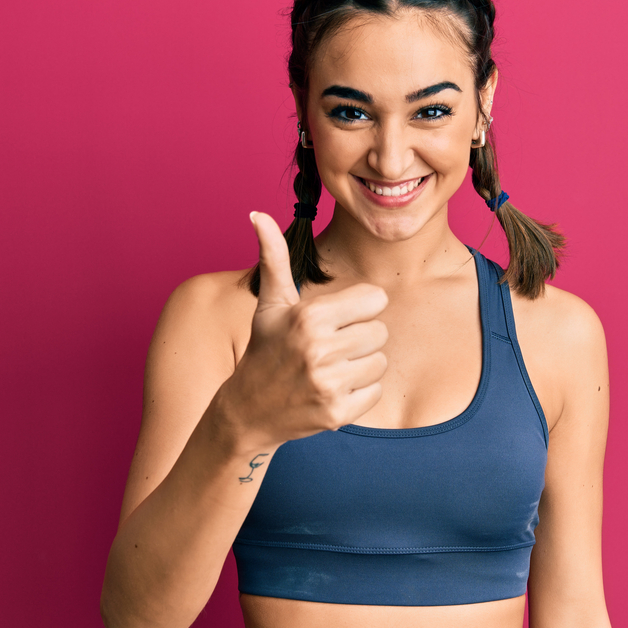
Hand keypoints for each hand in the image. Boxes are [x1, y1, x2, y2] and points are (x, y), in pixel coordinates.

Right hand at [222, 211, 388, 448]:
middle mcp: (319, 348)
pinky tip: (332, 391)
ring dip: (361, 367)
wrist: (247, 410)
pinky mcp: (337, 412)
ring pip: (380, 363)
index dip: (358, 309)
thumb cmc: (265, 349)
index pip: (375, 300)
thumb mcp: (270, 303)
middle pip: (380, 332)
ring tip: (331, 369)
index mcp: (310, 316)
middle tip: (331, 348)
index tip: (334, 320)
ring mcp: (328, 383)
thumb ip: (273, 257)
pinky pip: (375, 392)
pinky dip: (359, 393)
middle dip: (360, 339)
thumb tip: (258, 214)